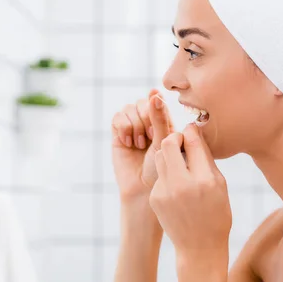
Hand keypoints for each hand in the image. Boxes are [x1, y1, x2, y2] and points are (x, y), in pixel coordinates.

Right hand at [111, 89, 174, 228]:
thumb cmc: (160, 169)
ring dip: (135, 125)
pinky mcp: (118, 134)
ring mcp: (133, 127)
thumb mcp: (163, 141)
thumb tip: (154, 92)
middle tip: (149, 138)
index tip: (156, 129)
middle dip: (145, 119)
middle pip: (142, 102)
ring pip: (129, 108)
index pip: (157, 101)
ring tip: (139, 144)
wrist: (143, 189)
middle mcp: (147, 122)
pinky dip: (123, 128)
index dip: (156, 110)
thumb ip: (160, 117)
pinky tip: (129, 144)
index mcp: (164, 122)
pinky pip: (118, 117)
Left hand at [149, 124, 231, 257]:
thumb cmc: (216, 213)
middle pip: (168, 143)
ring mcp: (165, 192)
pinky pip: (158, 175)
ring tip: (179, 163)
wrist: (199, 247)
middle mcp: (182, 184)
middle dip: (175, 137)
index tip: (191, 130)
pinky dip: (167, 174)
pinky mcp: (154, 198)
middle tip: (181, 142)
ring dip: (168, 154)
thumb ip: (206, 159)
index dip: (191, 131)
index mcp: (204, 180)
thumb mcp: (220, 185)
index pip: (192, 141)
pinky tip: (176, 187)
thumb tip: (195, 134)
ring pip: (159, 156)